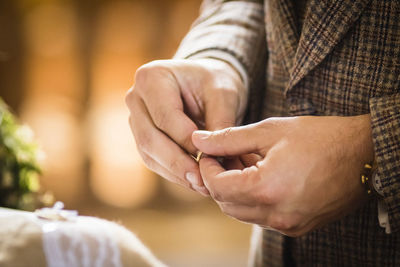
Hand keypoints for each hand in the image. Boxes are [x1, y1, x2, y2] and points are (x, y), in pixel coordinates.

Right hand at [125, 58, 246, 194]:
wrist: (205, 83)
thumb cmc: (214, 83)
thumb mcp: (224, 95)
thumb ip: (220, 124)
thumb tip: (214, 159)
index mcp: (152, 77)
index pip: (165, 117)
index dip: (187, 142)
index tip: (210, 159)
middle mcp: (136, 98)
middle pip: (150, 138)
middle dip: (177, 163)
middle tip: (202, 181)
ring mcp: (135, 118)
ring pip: (149, 152)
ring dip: (175, 172)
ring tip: (201, 186)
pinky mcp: (141, 136)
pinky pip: (152, 159)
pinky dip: (172, 172)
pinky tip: (193, 181)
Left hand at [192, 115, 374, 235]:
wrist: (365, 154)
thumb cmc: (320, 137)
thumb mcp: (270, 131)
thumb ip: (229, 138)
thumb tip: (198, 140)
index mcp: (267, 189)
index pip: (216, 187)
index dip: (206, 168)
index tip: (208, 152)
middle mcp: (277, 214)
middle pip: (226, 204)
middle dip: (218, 179)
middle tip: (224, 156)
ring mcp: (289, 224)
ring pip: (242, 213)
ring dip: (234, 189)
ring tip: (244, 162)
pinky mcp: (298, 226)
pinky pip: (262, 217)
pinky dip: (253, 199)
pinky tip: (260, 175)